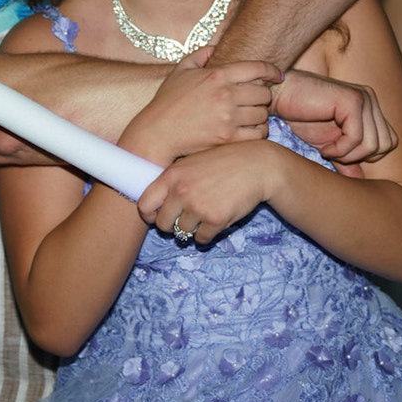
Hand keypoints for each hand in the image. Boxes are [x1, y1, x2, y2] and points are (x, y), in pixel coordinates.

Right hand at [118, 49, 276, 164]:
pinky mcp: (228, 138)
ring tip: (249, 116)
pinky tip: (248, 130)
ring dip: (259, 115)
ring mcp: (228, 117)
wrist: (157, 133)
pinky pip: (258, 133)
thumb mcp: (180, 71)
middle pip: (264, 93)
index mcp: (217, 75)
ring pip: (263, 114)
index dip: (272, 71)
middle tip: (254, 101)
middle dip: (262, 96)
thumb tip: (216, 47)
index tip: (277, 76)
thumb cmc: (167, 102)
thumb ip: (200, 55)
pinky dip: (257, 132)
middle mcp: (226, 94)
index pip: (257, 68)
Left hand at [136, 142, 279, 244]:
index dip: (148, 215)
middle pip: (163, 224)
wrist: (256, 166)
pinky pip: (201, 238)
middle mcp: (181, 192)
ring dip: (192, 229)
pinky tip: (216, 221)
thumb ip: (173, 181)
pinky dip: (207, 235)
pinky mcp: (215, 220)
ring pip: (182, 233)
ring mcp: (198, 207)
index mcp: (172, 176)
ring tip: (205, 215)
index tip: (156, 217)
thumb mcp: (192, 163)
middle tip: (183, 221)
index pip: (144, 204)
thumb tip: (157, 205)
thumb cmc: (224, 163)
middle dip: (171, 226)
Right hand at [271, 69, 394, 166]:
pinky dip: (340, 150)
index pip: (389, 141)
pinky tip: (324, 148)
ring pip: (373, 143)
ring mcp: (364, 98)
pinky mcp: (352, 100)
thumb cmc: (301, 118)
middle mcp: (371, 100)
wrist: (279, 97)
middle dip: (359, 157)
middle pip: (386, 144)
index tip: (340, 155)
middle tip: (334, 154)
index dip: (367, 155)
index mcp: (370, 108)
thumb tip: (361, 183)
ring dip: (348, 155)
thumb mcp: (328, 145)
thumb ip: (347, 160)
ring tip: (328, 151)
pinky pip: (357, 137)